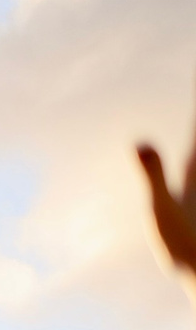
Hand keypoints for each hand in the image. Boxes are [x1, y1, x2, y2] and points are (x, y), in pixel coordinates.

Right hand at [139, 97, 195, 276]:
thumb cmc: (185, 245)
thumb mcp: (162, 208)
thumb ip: (153, 173)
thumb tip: (140, 141)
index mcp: (193, 174)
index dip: (195, 113)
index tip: (194, 84)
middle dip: (194, 134)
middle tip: (190, 102)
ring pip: (194, 166)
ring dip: (190, 155)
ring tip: (188, 151)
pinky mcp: (192, 209)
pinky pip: (188, 178)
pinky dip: (186, 171)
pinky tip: (183, 174)